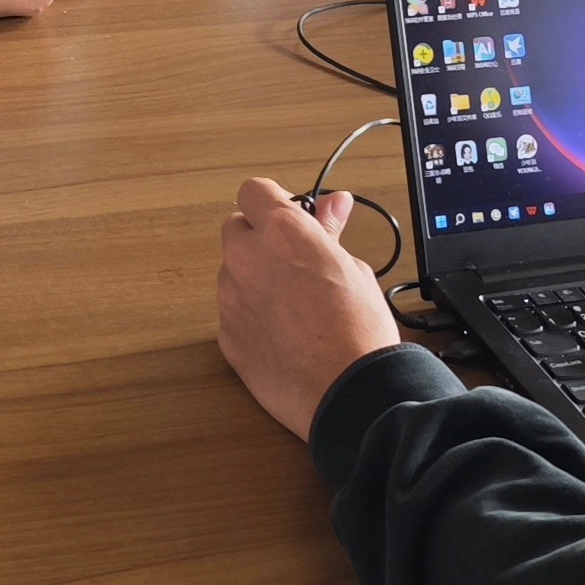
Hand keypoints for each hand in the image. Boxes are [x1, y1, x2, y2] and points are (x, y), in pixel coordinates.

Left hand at [217, 175, 403, 439]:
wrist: (348, 392)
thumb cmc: (358, 330)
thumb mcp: (353, 268)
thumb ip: (329, 232)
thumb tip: (333, 204)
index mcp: (280, 232)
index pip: (254, 192)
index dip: (274, 202)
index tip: (292, 216)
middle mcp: (246, 259)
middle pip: (235, 229)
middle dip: (259, 238)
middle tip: (294, 261)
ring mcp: (230, 300)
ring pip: (233, 274)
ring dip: (254, 279)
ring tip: (295, 306)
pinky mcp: (226, 338)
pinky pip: (234, 314)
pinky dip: (251, 317)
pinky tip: (284, 335)